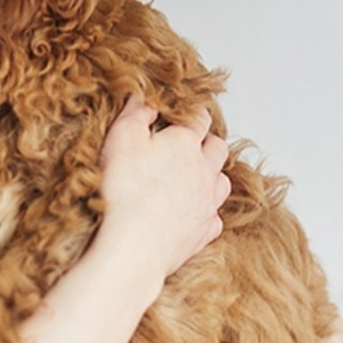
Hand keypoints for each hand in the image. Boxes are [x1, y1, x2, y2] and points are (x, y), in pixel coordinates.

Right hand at [97, 97, 230, 276]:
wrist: (132, 246)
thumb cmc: (123, 190)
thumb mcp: (120, 138)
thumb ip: (135, 113)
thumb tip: (144, 97)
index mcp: (185, 143)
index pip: (199, 118)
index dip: (190, 113)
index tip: (182, 113)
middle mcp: (204, 170)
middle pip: (218, 148)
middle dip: (206, 142)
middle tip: (188, 144)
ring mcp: (207, 202)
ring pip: (223, 181)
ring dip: (212, 175)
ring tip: (193, 176)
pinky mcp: (203, 232)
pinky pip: (215, 217)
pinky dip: (206, 211)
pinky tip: (191, 212)